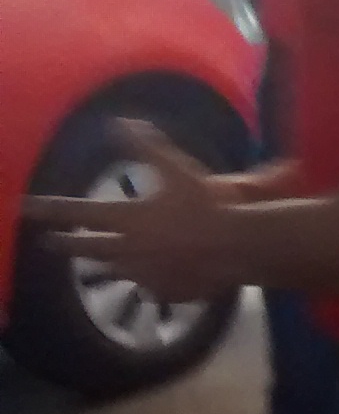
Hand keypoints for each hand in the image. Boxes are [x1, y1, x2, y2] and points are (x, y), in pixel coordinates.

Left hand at [22, 121, 242, 302]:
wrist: (236, 247)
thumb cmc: (205, 205)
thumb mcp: (177, 169)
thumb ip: (147, 147)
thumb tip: (119, 122)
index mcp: (125, 218)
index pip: (76, 212)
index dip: (49, 209)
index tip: (26, 207)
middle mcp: (126, 249)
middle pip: (85, 248)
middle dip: (64, 243)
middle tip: (49, 242)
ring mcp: (144, 274)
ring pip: (113, 270)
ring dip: (104, 263)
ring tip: (99, 262)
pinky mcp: (165, 291)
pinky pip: (148, 289)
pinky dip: (146, 283)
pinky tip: (150, 281)